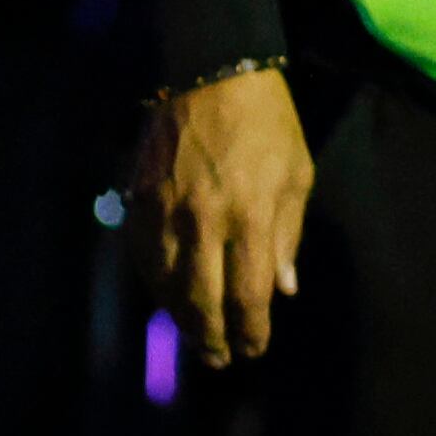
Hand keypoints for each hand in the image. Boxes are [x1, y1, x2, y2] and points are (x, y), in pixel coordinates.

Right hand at [131, 66, 312, 367]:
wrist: (212, 76)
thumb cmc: (268, 126)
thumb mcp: (297, 176)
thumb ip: (288, 236)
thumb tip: (282, 289)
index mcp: (250, 216)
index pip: (248, 294)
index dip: (251, 330)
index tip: (254, 349)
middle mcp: (203, 222)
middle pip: (201, 301)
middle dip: (212, 339)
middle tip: (221, 359)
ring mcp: (165, 214)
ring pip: (166, 286)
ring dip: (181, 320)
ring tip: (197, 339)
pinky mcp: (138, 202)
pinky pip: (144, 260)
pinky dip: (156, 287)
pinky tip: (168, 300)